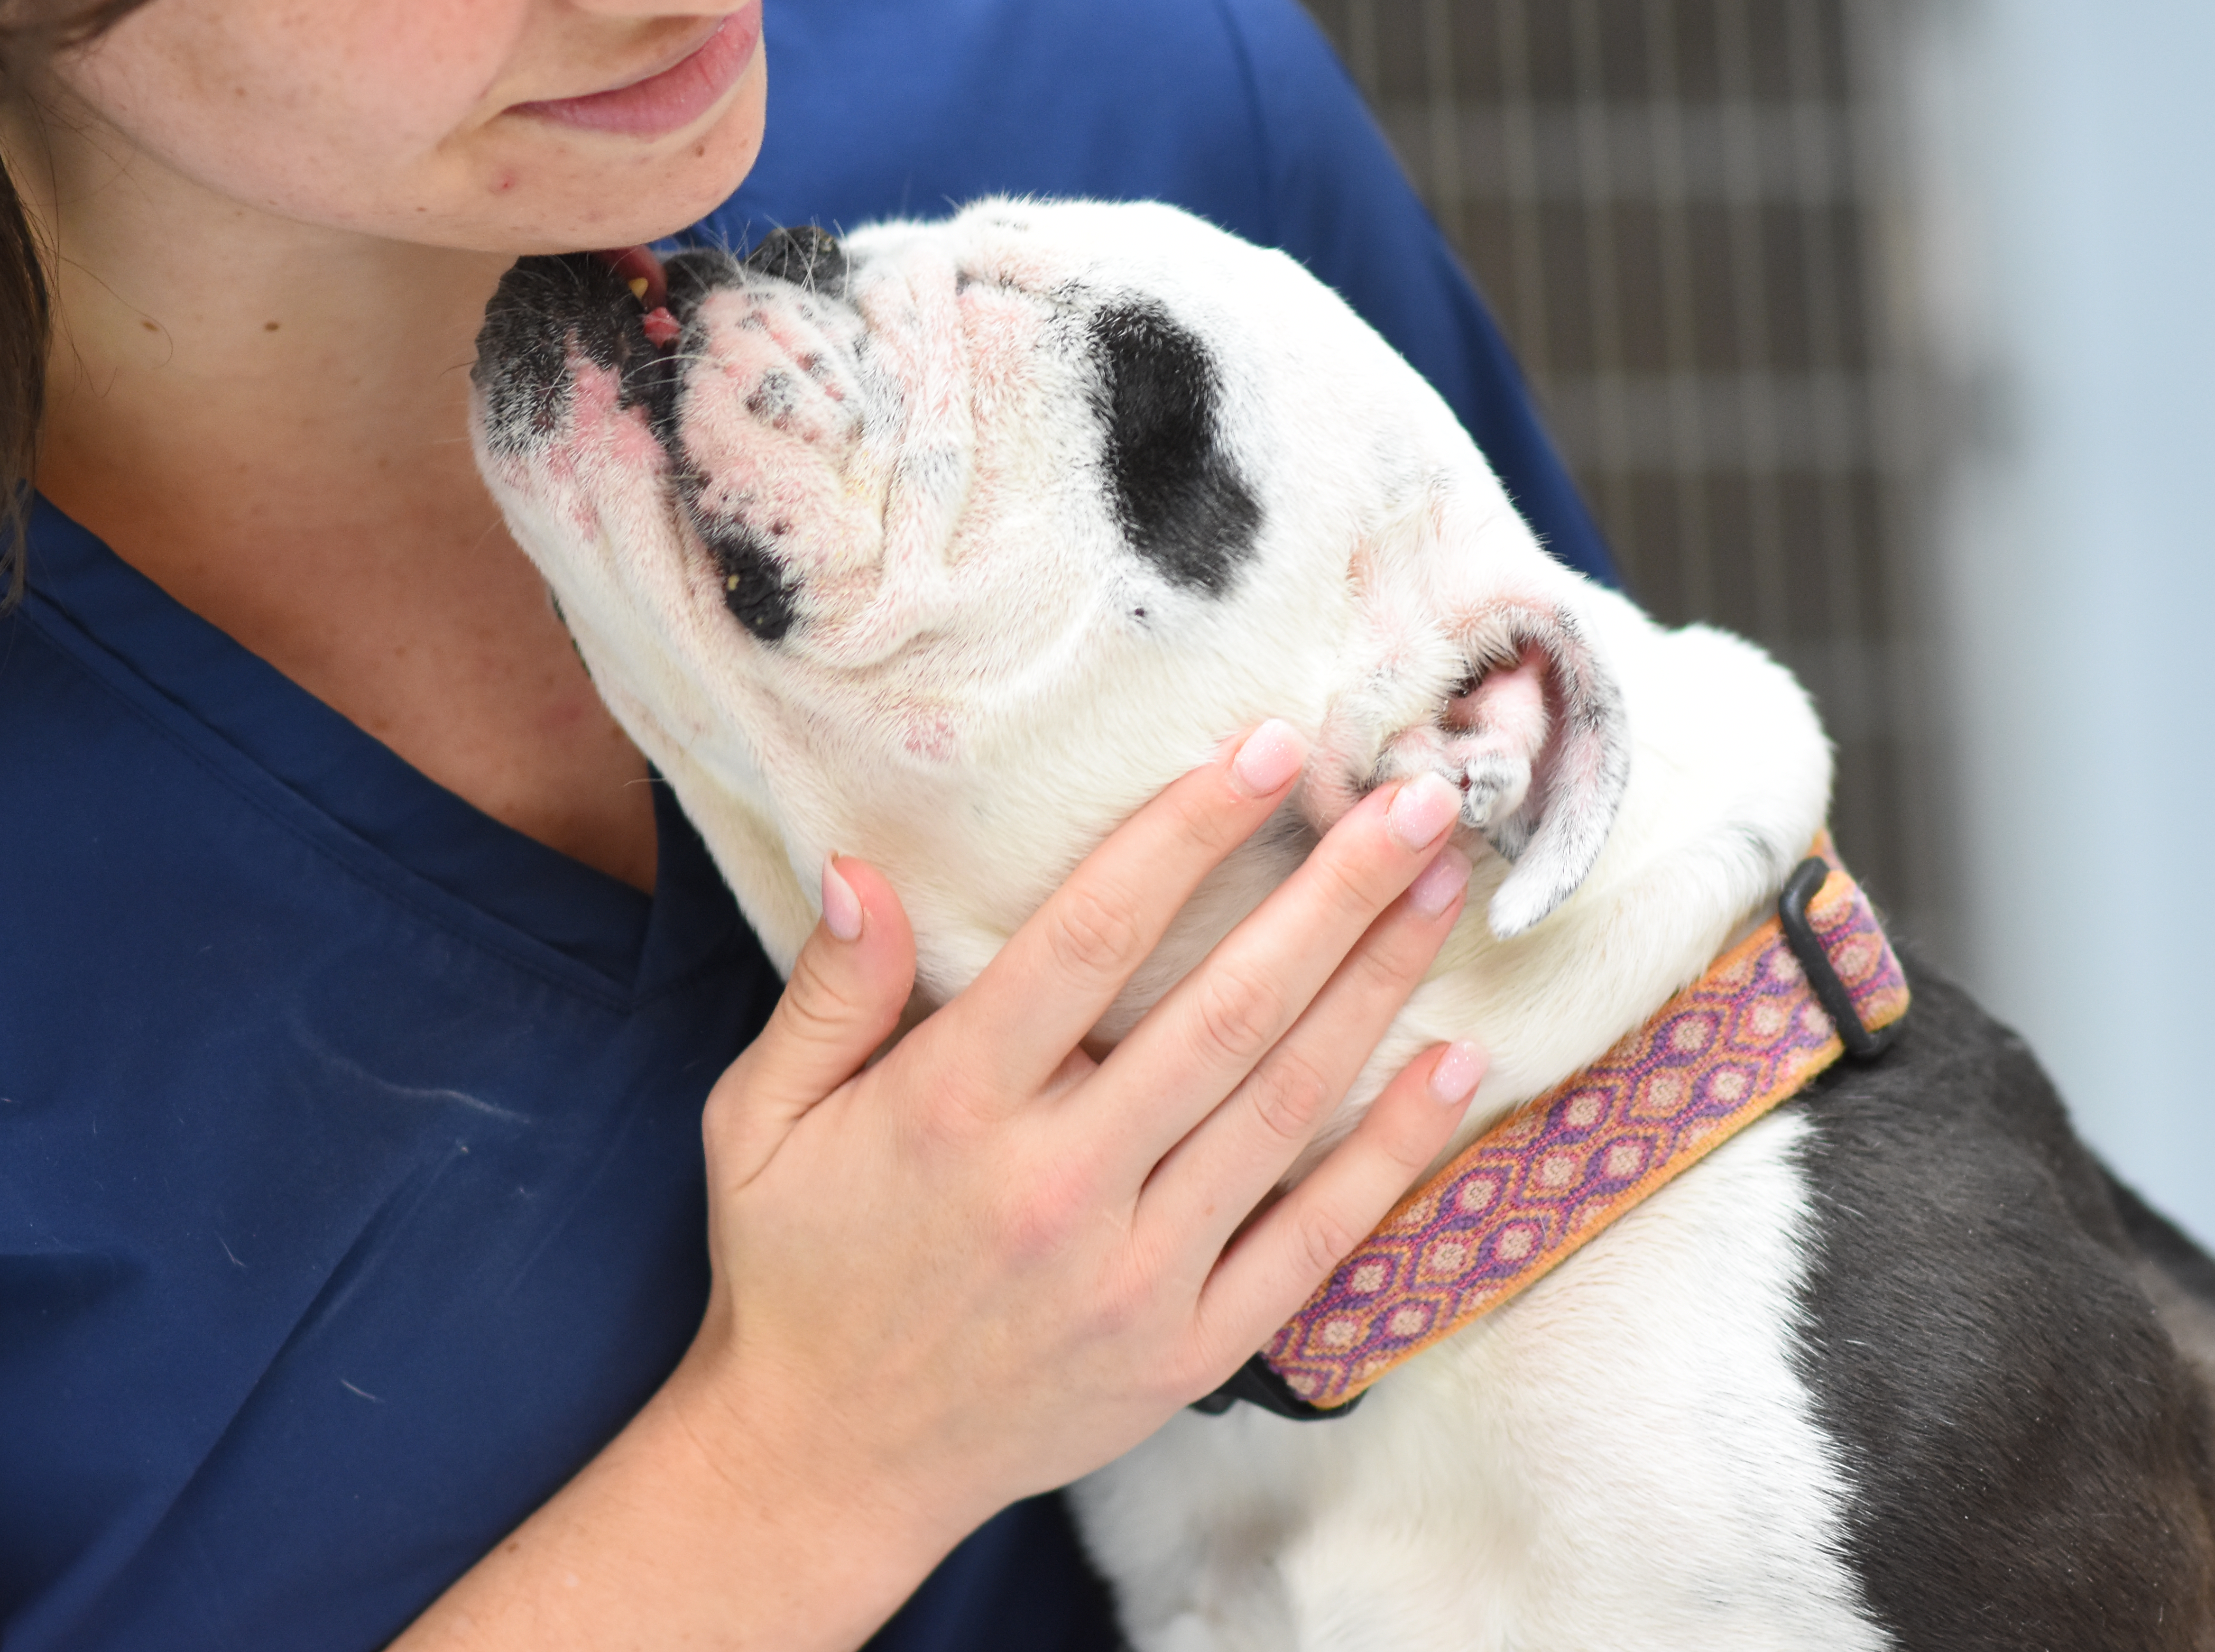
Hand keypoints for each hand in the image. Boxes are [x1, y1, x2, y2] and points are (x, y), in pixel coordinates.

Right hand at [668, 720, 1484, 1555]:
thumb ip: (826, 994)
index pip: (1090, 939)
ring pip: (1281, 1106)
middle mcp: (1056, 1187)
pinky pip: (1310, 1240)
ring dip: (1374, 987)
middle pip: (1222, 1010)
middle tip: (1418, 800)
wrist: (824, 1464)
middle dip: (1331, 892)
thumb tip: (861, 866)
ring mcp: (1132, 1276)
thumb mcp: (760, 1118)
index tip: (1271, 750)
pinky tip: (1454, 1062)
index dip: (1186, 833)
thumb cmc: (793, 1268)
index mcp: (952, 1110)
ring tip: (1442, 888)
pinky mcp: (1185, 1350)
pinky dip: (1390, 1151)